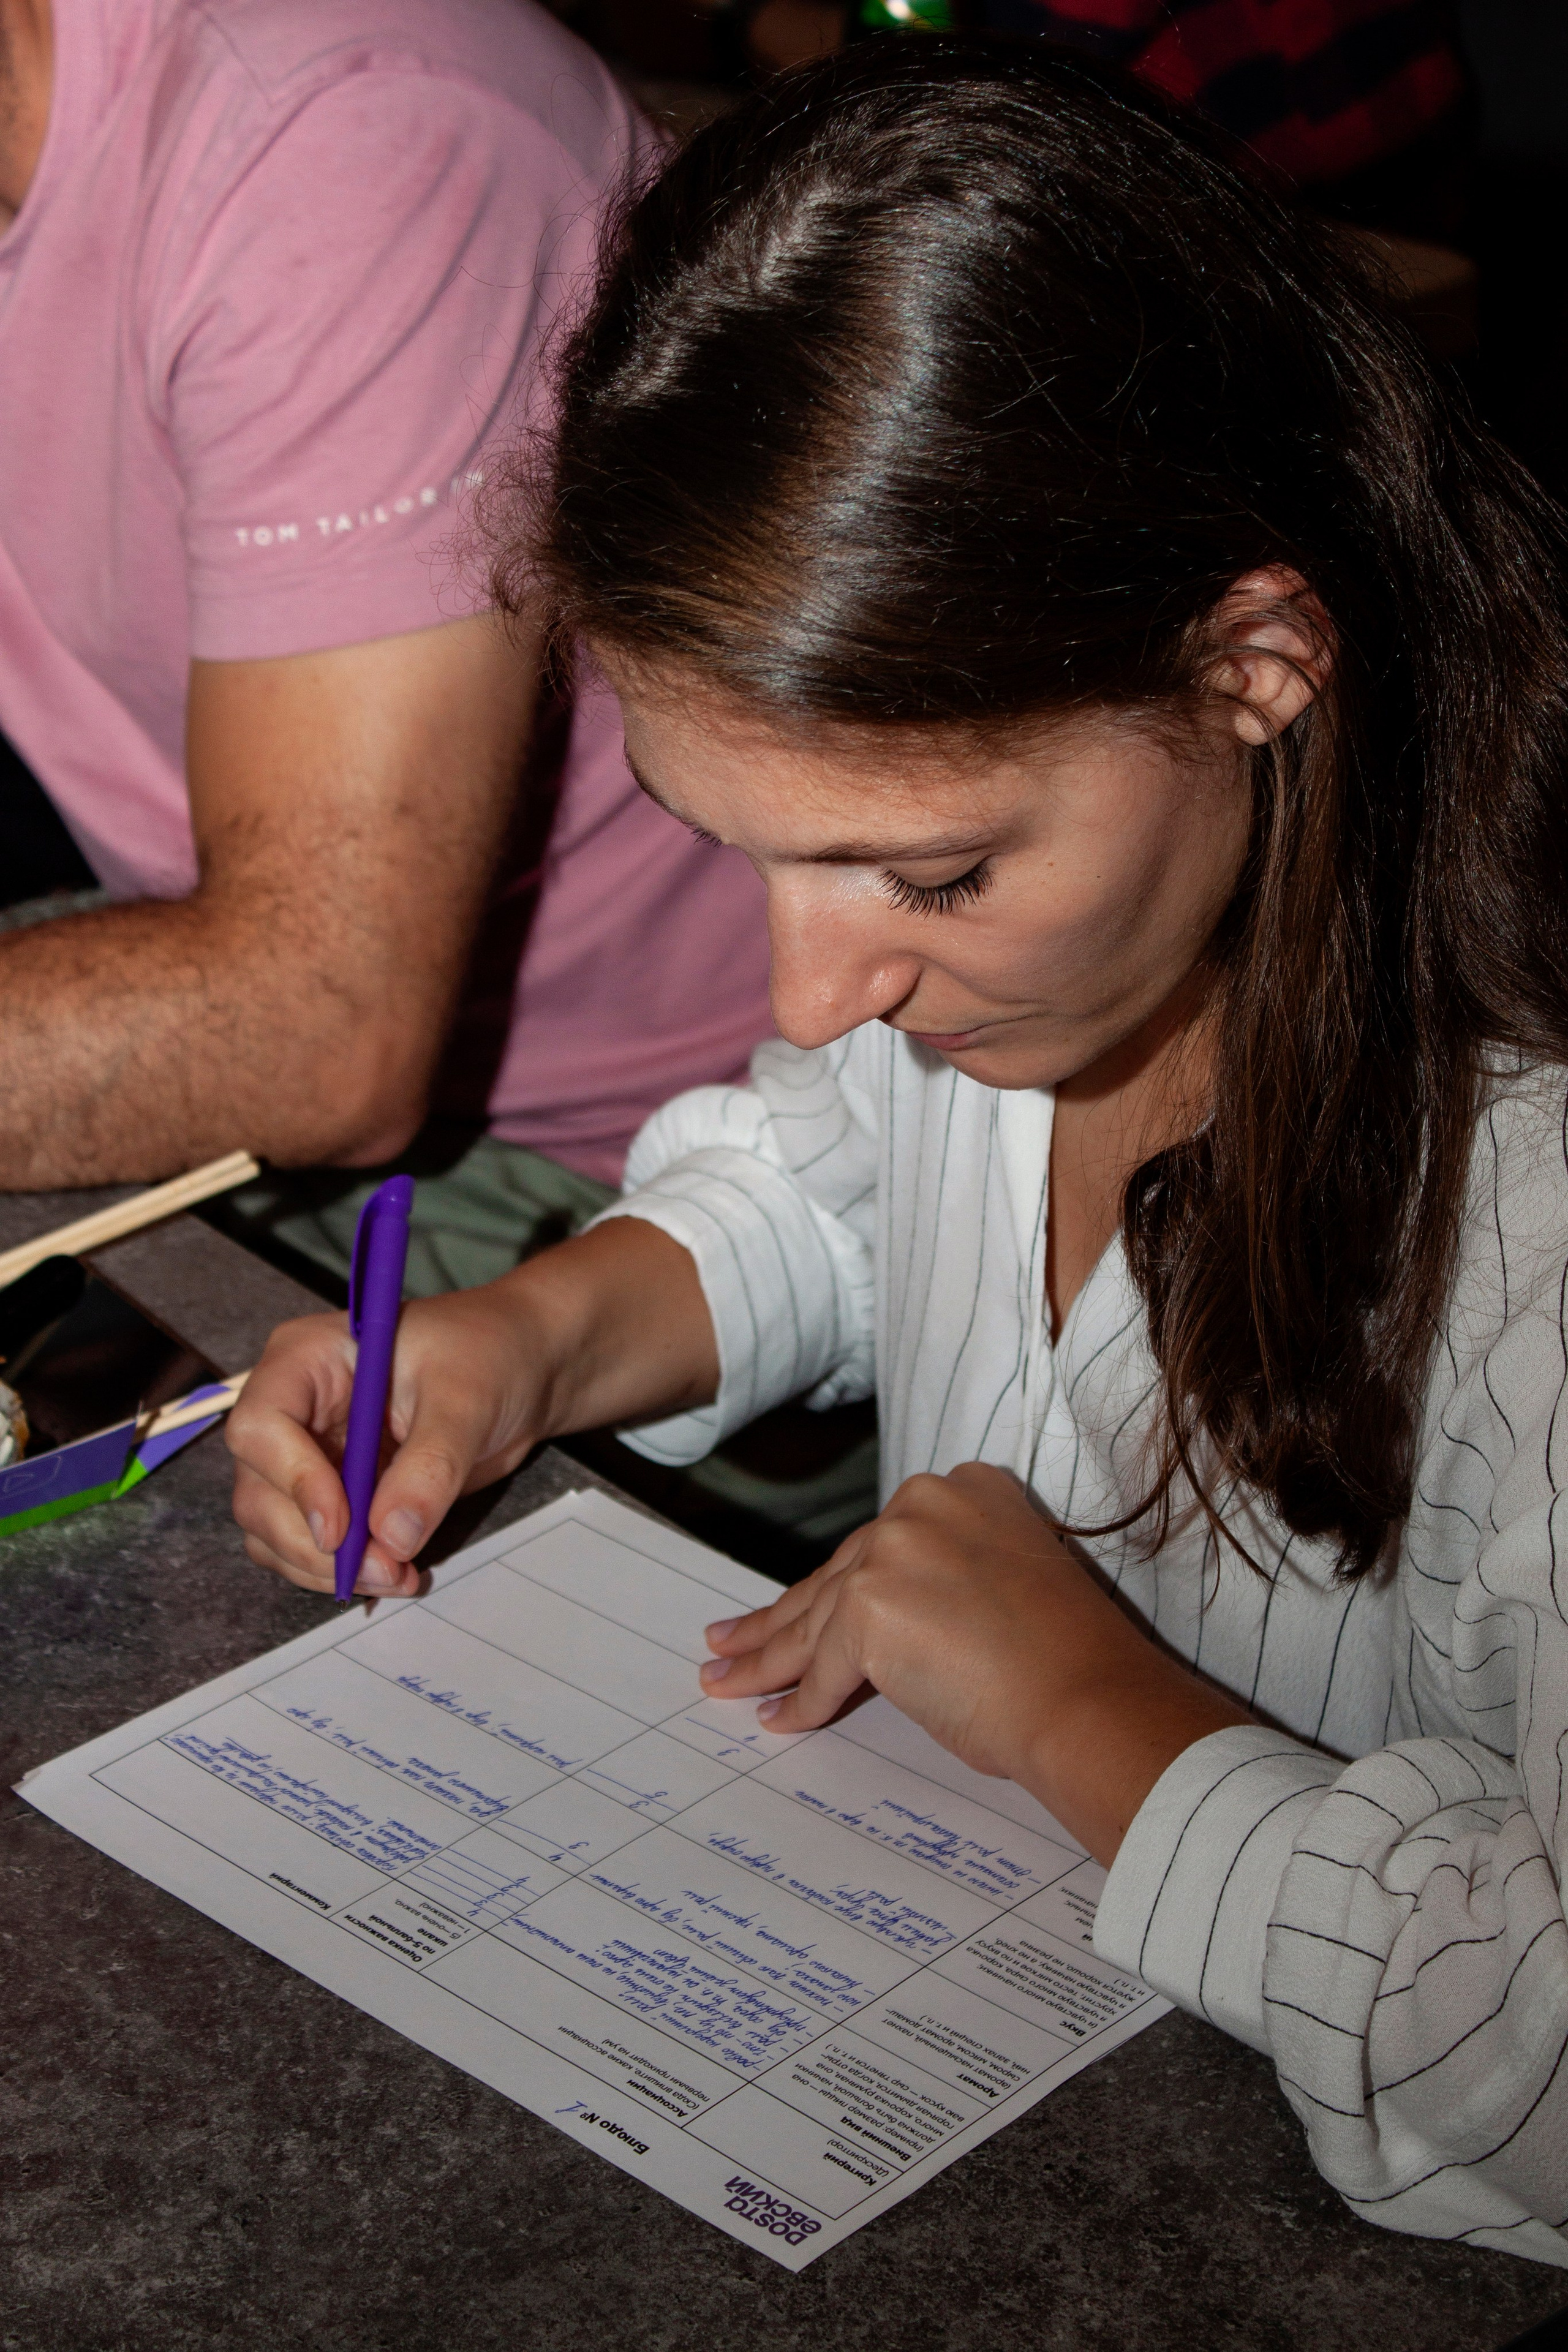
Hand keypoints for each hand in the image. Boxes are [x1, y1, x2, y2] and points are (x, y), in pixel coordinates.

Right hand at [228, 1217, 720, 1599]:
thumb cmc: (491, 1353)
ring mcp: (306, 1455)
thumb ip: (430, 1466)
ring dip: (324, 1568)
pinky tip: (395, 1571)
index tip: (344, 1528)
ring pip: (273, 1530)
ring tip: (397, 1576)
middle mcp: (292, 1409)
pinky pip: (307, 1546)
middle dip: (313, 1543)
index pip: (261, 1425)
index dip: (293, 1481)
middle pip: (258, 1491)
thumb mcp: (467, 1398)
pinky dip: (340, 1569)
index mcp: (306, 1358)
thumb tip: (391, 1539)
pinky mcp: (332, 1495)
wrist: (522, 1369)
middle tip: (383, 1571)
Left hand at [699, 1461, 1250, 1864]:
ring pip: (815, 1620)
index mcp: (968, 1488)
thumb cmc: (1067, 1664)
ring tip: (726, 1680)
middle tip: (730, 1642)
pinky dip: (803, 1700)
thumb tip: (884, 1626)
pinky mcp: (869, 1608)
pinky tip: (780, 1720)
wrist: (1088, 1700)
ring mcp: (893, 1551)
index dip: (835, 1586)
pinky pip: (823, 1668)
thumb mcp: (1003, 1589)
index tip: (798, 1605)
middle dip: (780, 1618)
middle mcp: (924, 1503)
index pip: (881, 1546)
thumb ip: (943, 1582)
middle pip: (836, 1576)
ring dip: (767, 1657)